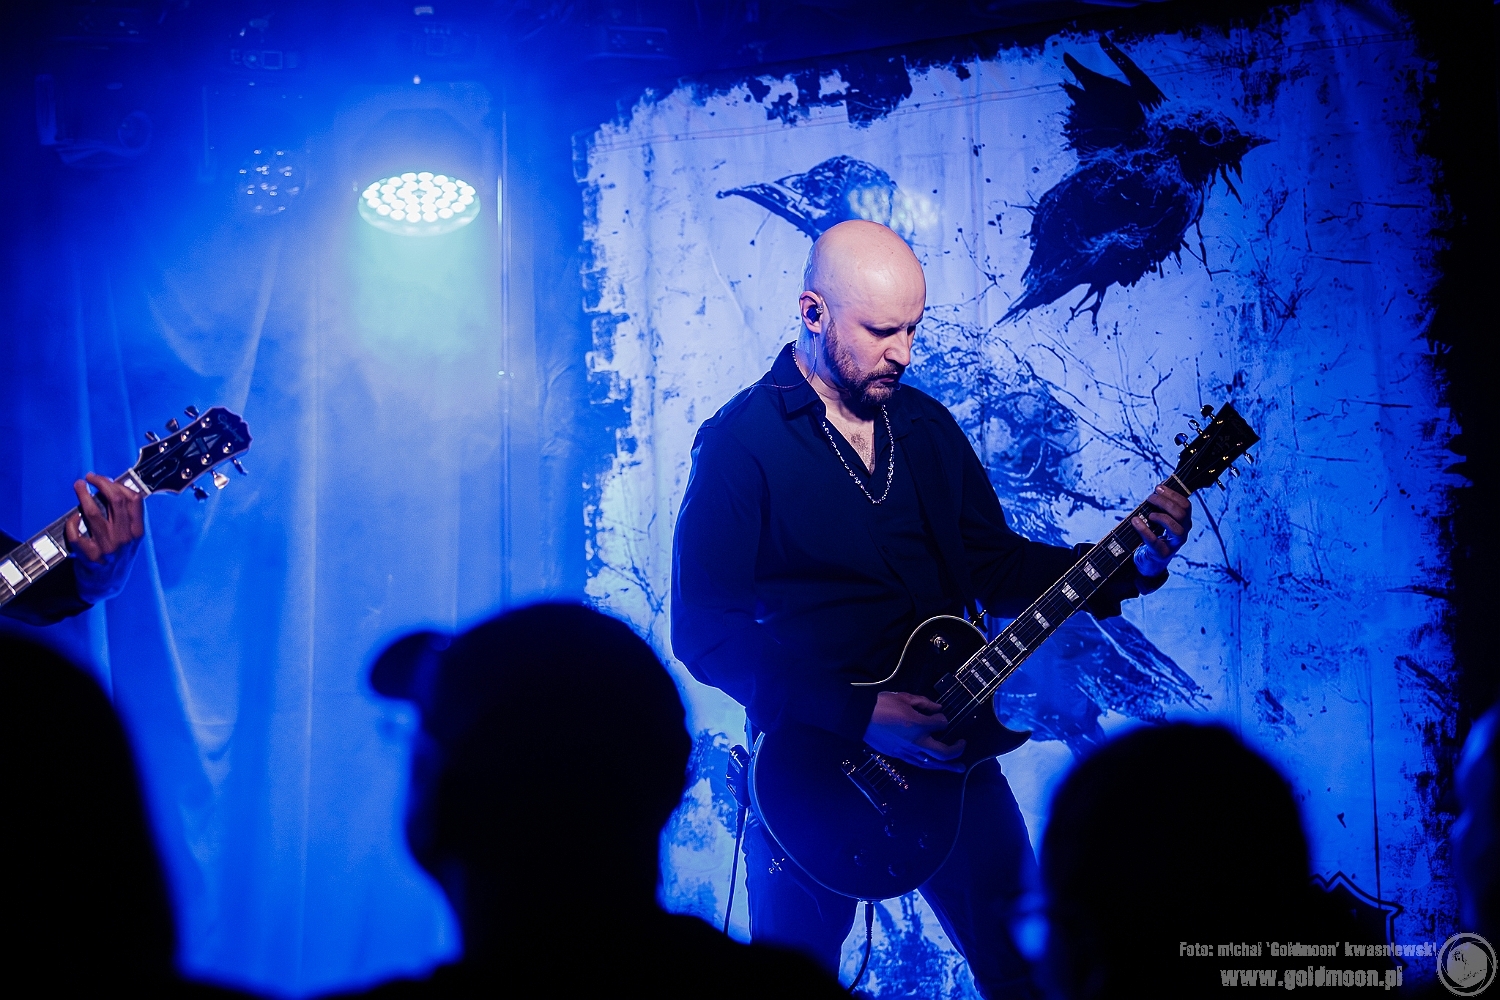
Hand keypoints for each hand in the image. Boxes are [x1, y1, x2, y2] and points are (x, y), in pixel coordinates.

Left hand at [64, 473, 143, 604]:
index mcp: (137, 532)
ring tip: (78, 486)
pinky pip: (77, 532)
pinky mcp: (90, 556)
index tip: (105, 479)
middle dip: (101, 483)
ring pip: (93, 513)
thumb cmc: (117, 558)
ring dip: (83, 495)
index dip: (117, 484)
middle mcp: (125, 538)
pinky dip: (72, 522)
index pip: (133, 499)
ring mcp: (108, 547)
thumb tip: (112, 490)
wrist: (107, 586)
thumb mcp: (130, 539)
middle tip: (90, 478)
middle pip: (115, 501)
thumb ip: (126, 518)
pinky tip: (73, 519)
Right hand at [863, 691, 966, 771]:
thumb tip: (938, 708)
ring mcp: (907, 752)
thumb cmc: (882, 705)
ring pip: (932, 764)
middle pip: (943, 753)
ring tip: (959, 767)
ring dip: (948, 766)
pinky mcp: (899, 756)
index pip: (941, 725)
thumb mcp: (904, 697)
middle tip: (963, 744)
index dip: (943, 720)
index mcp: (918, 725)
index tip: (940, 717)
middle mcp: (916, 742)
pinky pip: (920, 764)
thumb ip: (924, 703)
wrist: (860, 717)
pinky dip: (931, 765)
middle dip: (956, 750)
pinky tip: (935, 765)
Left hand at [1130, 484, 1191, 576]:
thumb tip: (1157, 488)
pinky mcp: (1162, 554)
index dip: (1172, 494)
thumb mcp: (1157, 520)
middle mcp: (1182, 532)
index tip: (1158, 488)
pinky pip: (1155, 541)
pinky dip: (1144, 530)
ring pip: (1176, 528)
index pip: (1185, 505)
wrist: (1148, 562)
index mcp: (1183, 522)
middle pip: (1182, 513)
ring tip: (1149, 514)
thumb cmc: (1153, 537)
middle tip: (1150, 498)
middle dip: (1164, 502)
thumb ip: (1159, 507)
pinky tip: (1135, 521)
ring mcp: (1174, 544)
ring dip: (1161, 517)